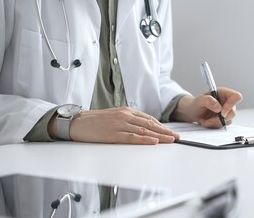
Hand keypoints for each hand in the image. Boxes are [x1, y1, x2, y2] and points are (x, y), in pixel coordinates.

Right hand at [49, 107, 178, 144]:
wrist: (77, 122)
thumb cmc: (94, 121)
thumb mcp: (114, 116)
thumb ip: (128, 120)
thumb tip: (143, 127)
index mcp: (126, 111)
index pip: (149, 119)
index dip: (162, 126)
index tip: (171, 132)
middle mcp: (125, 116)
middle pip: (150, 124)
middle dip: (165, 131)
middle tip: (176, 137)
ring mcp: (119, 125)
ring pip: (144, 130)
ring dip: (159, 136)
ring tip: (170, 140)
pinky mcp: (113, 134)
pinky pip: (132, 137)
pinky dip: (145, 140)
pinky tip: (154, 142)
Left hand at [172, 87, 242, 127]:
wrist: (192, 112)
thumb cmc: (196, 104)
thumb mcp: (199, 100)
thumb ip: (208, 101)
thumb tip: (219, 108)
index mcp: (224, 93)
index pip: (236, 97)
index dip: (232, 105)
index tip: (222, 112)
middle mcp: (227, 102)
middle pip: (232, 112)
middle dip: (220, 119)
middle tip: (208, 121)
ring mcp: (226, 112)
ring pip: (228, 121)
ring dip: (215, 123)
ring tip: (204, 121)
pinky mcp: (224, 120)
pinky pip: (223, 126)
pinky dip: (214, 126)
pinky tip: (207, 122)